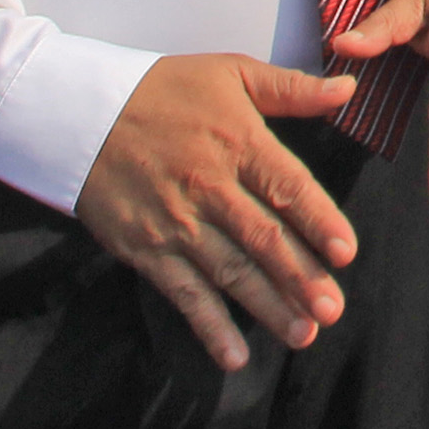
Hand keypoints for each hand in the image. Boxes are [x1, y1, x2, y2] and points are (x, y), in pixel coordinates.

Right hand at [75, 55, 361, 372]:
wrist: (80, 112)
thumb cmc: (162, 91)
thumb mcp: (230, 73)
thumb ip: (291, 88)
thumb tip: (348, 88)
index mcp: (238, 142)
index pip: (287, 187)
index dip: (319, 221)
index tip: (346, 251)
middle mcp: (210, 187)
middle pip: (263, 237)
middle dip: (300, 277)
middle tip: (332, 308)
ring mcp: (177, 222)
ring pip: (230, 271)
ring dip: (267, 306)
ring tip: (303, 334)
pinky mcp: (147, 249)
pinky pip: (183, 293)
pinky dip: (209, 326)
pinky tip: (234, 355)